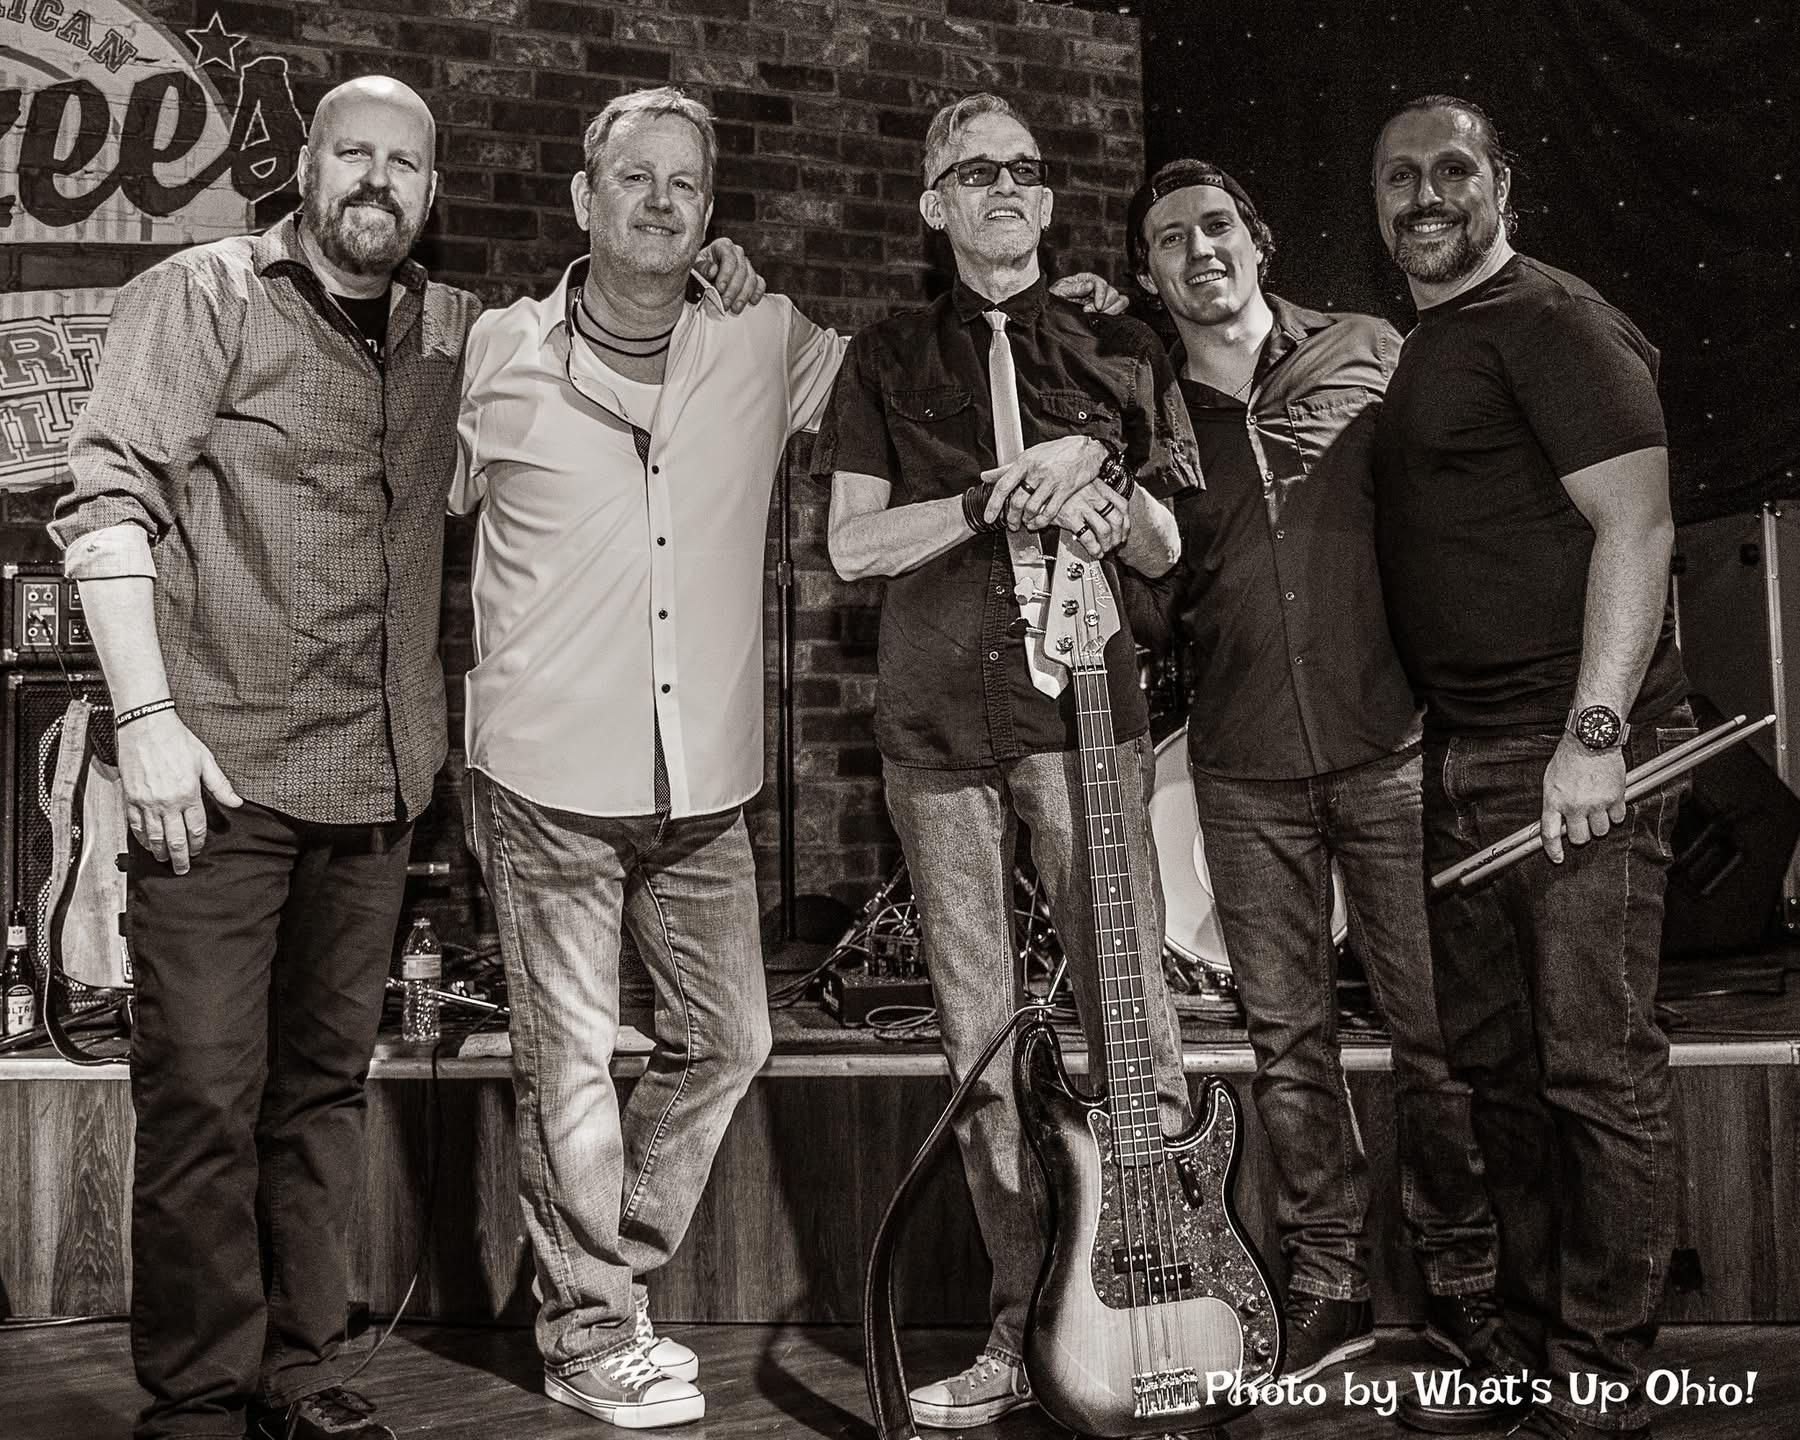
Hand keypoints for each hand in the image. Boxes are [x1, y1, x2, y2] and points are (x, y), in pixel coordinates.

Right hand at [117, 709, 243, 873]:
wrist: (145, 726)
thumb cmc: (177, 740)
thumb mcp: (205, 760)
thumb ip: (220, 785)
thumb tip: (237, 803)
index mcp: (188, 794)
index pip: (195, 829)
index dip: (197, 844)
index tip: (198, 851)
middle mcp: (166, 803)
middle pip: (175, 839)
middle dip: (180, 858)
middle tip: (182, 870)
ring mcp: (146, 802)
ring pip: (154, 837)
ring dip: (160, 852)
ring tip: (165, 861)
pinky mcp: (130, 798)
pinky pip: (135, 825)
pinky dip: (142, 838)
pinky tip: (147, 844)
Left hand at [694, 237, 766, 312]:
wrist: (703, 275)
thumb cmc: (699, 270)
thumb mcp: (695, 267)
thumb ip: (702, 268)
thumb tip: (713, 270)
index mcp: (722, 246)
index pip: (728, 257)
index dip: (725, 274)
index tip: (720, 289)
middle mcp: (737, 253)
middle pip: (741, 270)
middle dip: (733, 290)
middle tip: (725, 304)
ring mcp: (746, 264)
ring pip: (751, 278)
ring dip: (743, 295)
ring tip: (735, 308)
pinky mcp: (752, 276)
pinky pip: (759, 283)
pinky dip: (757, 293)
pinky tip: (752, 302)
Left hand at [982, 435, 1106, 530]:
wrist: (1086, 449)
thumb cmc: (1057, 451)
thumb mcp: (1029, 455)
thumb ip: (1005, 469)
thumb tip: (986, 476)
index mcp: (1025, 461)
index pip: (1003, 485)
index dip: (993, 504)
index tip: (989, 516)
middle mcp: (1037, 471)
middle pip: (1017, 501)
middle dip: (1011, 517)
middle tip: (1010, 524)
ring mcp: (1051, 481)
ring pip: (1032, 508)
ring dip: (1026, 520)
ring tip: (1025, 522)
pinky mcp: (1065, 490)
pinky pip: (1049, 511)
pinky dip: (1040, 521)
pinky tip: (1037, 523)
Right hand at [1049, 480, 1131, 558]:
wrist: (1037, 485)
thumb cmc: (1057, 485)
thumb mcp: (1080, 483)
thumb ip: (1093, 492)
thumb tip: (1103, 508)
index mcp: (1097, 485)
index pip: (1121, 504)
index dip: (1126, 521)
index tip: (1124, 530)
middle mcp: (1093, 495)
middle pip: (1117, 519)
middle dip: (1119, 535)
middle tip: (1115, 543)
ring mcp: (1082, 506)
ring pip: (1105, 529)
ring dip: (1107, 543)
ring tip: (1104, 549)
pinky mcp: (1070, 517)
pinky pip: (1087, 536)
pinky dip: (1094, 547)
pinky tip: (1094, 551)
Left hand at [1050, 271, 1127, 315]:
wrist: (1052, 312)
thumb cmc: (1055, 298)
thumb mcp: (1060, 291)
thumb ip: (1074, 288)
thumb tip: (1090, 285)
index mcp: (1087, 280)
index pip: (1101, 283)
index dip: (1101, 294)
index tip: (1095, 306)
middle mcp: (1098, 288)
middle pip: (1113, 292)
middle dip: (1106, 304)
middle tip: (1093, 312)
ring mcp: (1104, 299)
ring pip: (1121, 300)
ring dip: (1114, 309)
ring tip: (1101, 316)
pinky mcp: (1107, 310)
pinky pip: (1120, 310)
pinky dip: (1116, 314)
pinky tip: (1104, 319)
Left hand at [1539, 735, 1626, 863]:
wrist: (1591, 740)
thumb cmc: (1569, 758)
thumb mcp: (1550, 780)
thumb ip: (1554, 803)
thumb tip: (1558, 823)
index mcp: (1554, 801)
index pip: (1550, 834)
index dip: (1553, 850)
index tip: (1557, 858)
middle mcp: (1574, 805)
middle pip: (1579, 839)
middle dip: (1581, 834)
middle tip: (1583, 823)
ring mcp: (1596, 803)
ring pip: (1601, 831)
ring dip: (1600, 824)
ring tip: (1597, 808)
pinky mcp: (1615, 798)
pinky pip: (1618, 818)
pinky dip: (1615, 813)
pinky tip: (1610, 801)